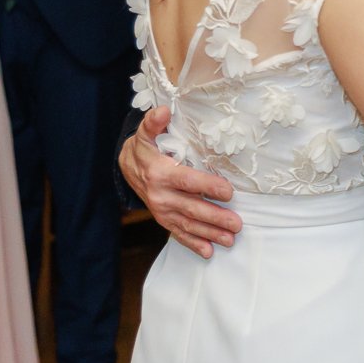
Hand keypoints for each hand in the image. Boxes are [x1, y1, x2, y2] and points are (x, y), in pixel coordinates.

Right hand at [120, 106, 238, 257]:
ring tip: (230, 239)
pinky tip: (208, 252)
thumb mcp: (146, 133)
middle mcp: (161, 195)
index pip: (188, 181)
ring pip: (188, 224)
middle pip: (192, 208)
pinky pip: (179, 233)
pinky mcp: (164, 219)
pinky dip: (193, 244)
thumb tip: (164, 110)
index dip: (208, 187)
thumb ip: (154, 122)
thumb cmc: (145, 148)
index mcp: (161, 173)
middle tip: (237, 224)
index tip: (228, 192)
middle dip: (215, 218)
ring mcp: (162, 210)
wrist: (126, 167)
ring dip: (210, 234)